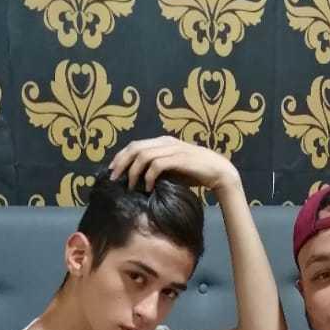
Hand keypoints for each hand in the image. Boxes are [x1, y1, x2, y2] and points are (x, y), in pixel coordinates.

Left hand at [109, 136, 237, 195]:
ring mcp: (172, 149)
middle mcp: (165, 142)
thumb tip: (138, 180)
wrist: (218, 172)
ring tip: (130, 186)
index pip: (135, 145)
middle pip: (135, 148)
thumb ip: (157, 170)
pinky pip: (156, 165)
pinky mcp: (178, 158)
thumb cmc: (195, 173)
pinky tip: (148, 188)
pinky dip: (148, 177)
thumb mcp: (172, 170)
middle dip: (121, 163)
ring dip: (133, 172)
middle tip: (114, 179)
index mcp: (162, 142)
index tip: (112, 171)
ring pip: (143, 155)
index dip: (120, 157)